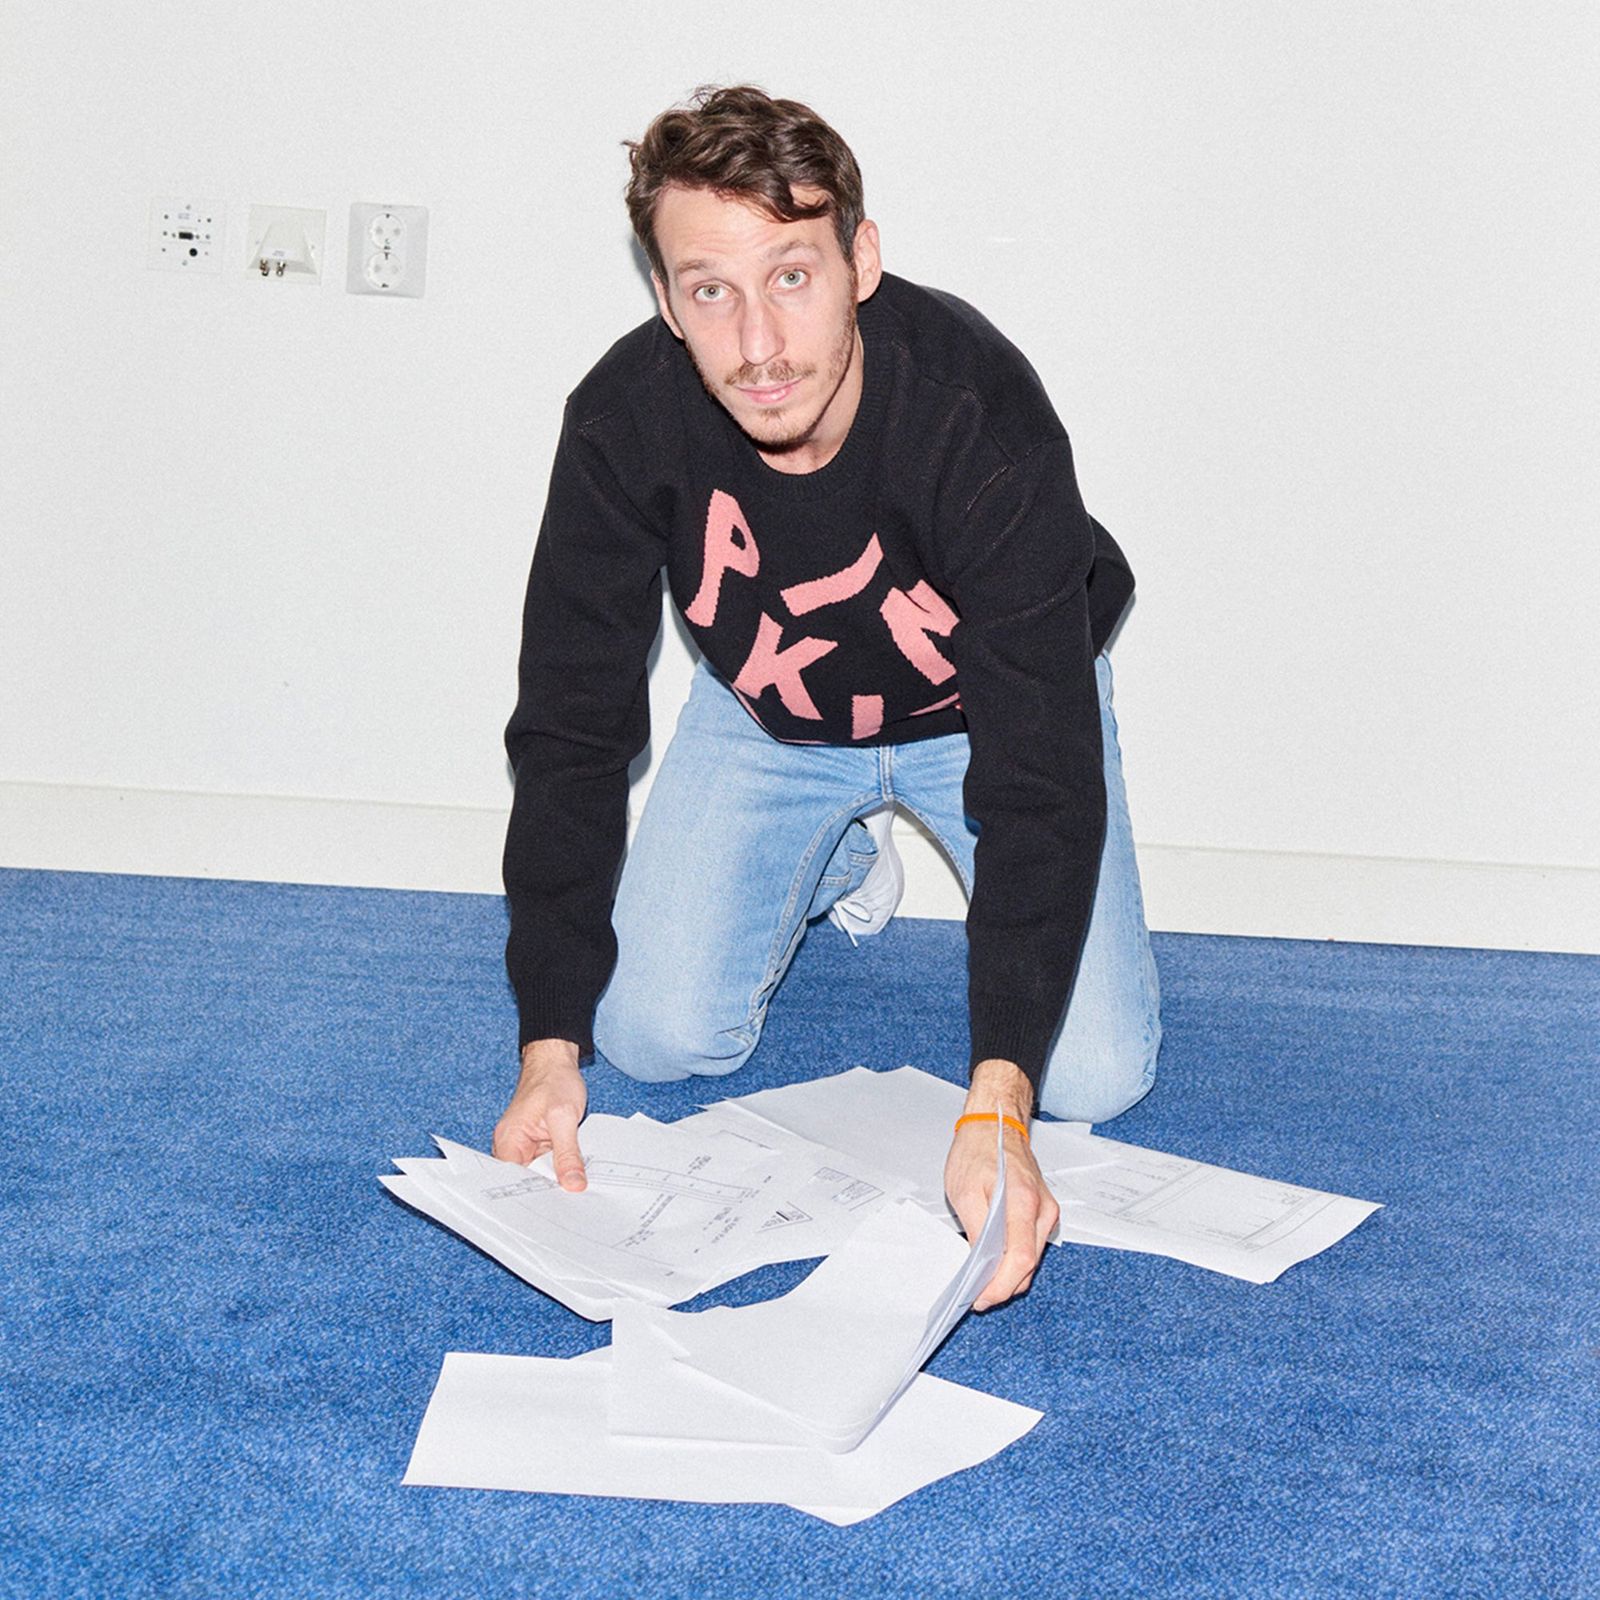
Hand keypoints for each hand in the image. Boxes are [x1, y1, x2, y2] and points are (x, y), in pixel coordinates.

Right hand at [491, 1038, 587, 1189]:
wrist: (555, 1061)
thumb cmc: (554, 1080)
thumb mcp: (563, 1117)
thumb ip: (568, 1153)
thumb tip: (573, 1184)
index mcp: (509, 1142)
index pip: (516, 1183)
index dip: (537, 1197)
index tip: (558, 1207)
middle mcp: (512, 1147)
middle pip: (529, 1181)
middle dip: (550, 1189)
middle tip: (574, 1201)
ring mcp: (525, 1146)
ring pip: (541, 1173)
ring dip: (557, 1177)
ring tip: (577, 1189)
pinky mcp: (538, 1143)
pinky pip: (548, 1162)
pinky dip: (561, 1166)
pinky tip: (576, 1172)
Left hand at [943, 1059, 1060, 1310]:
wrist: (995, 1123)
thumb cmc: (978, 1151)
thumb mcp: (965, 1190)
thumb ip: (977, 1229)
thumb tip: (979, 1263)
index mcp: (1024, 1201)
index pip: (1020, 1258)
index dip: (1001, 1285)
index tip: (982, 1297)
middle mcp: (1043, 1209)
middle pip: (1029, 1264)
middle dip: (1004, 1286)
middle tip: (976, 1296)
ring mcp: (1047, 1211)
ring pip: (1032, 1258)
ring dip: (1009, 1275)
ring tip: (981, 1282)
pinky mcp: (1043, 1212)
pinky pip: (1032, 1245)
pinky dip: (1015, 1260)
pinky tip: (994, 1262)